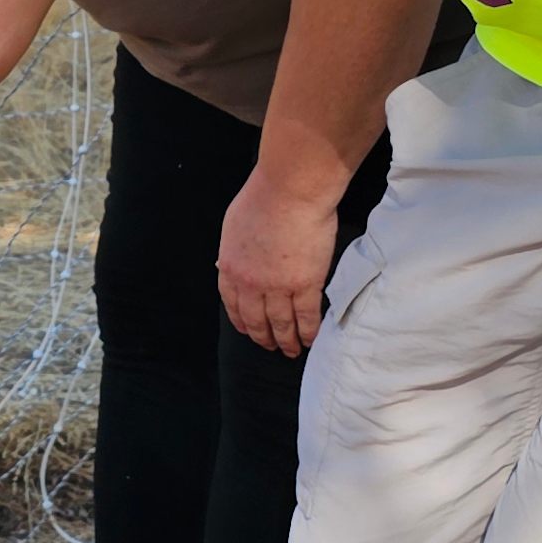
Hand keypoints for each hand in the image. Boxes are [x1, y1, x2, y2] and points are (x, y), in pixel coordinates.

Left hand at [217, 168, 343, 357]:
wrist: (289, 191)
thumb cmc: (263, 197)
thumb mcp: (233, 225)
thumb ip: (235, 249)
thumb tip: (234, 261)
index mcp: (230, 267)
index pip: (232, 304)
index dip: (241, 321)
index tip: (248, 331)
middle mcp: (250, 284)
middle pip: (256, 320)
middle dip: (263, 337)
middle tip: (272, 347)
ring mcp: (278, 287)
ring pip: (281, 324)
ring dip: (287, 341)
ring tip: (292, 351)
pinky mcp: (305, 285)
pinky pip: (307, 316)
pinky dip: (309, 331)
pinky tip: (311, 339)